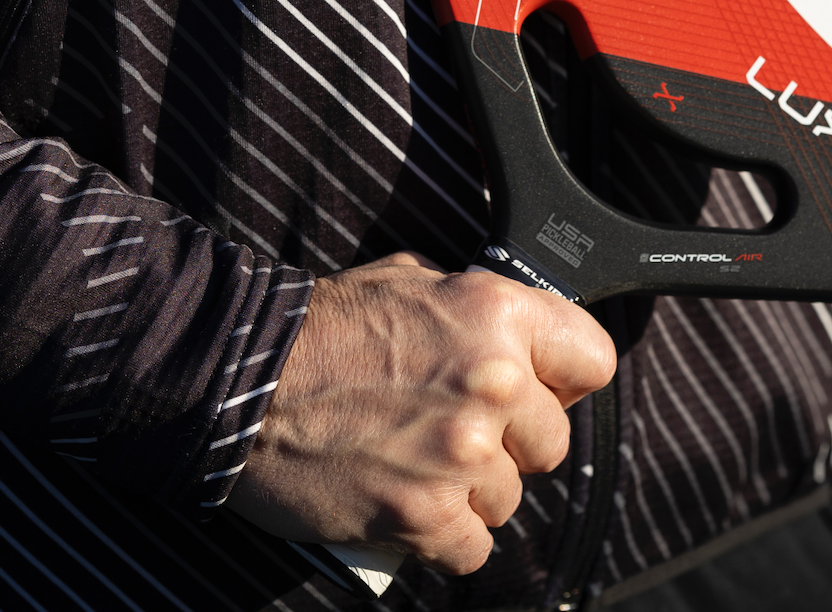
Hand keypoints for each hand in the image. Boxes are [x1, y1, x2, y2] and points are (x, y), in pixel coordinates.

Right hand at [229, 251, 616, 573]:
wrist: (239, 380)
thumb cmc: (317, 328)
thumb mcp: (409, 282)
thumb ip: (473, 309)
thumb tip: (514, 338)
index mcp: (496, 314)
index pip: (592, 361)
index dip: (561, 381)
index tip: (536, 391)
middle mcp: (492, 384)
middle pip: (552, 444)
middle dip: (508, 444)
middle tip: (450, 431)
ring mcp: (461, 455)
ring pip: (508, 500)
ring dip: (467, 493)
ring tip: (410, 462)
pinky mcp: (424, 516)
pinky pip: (471, 550)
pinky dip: (438, 537)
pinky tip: (401, 502)